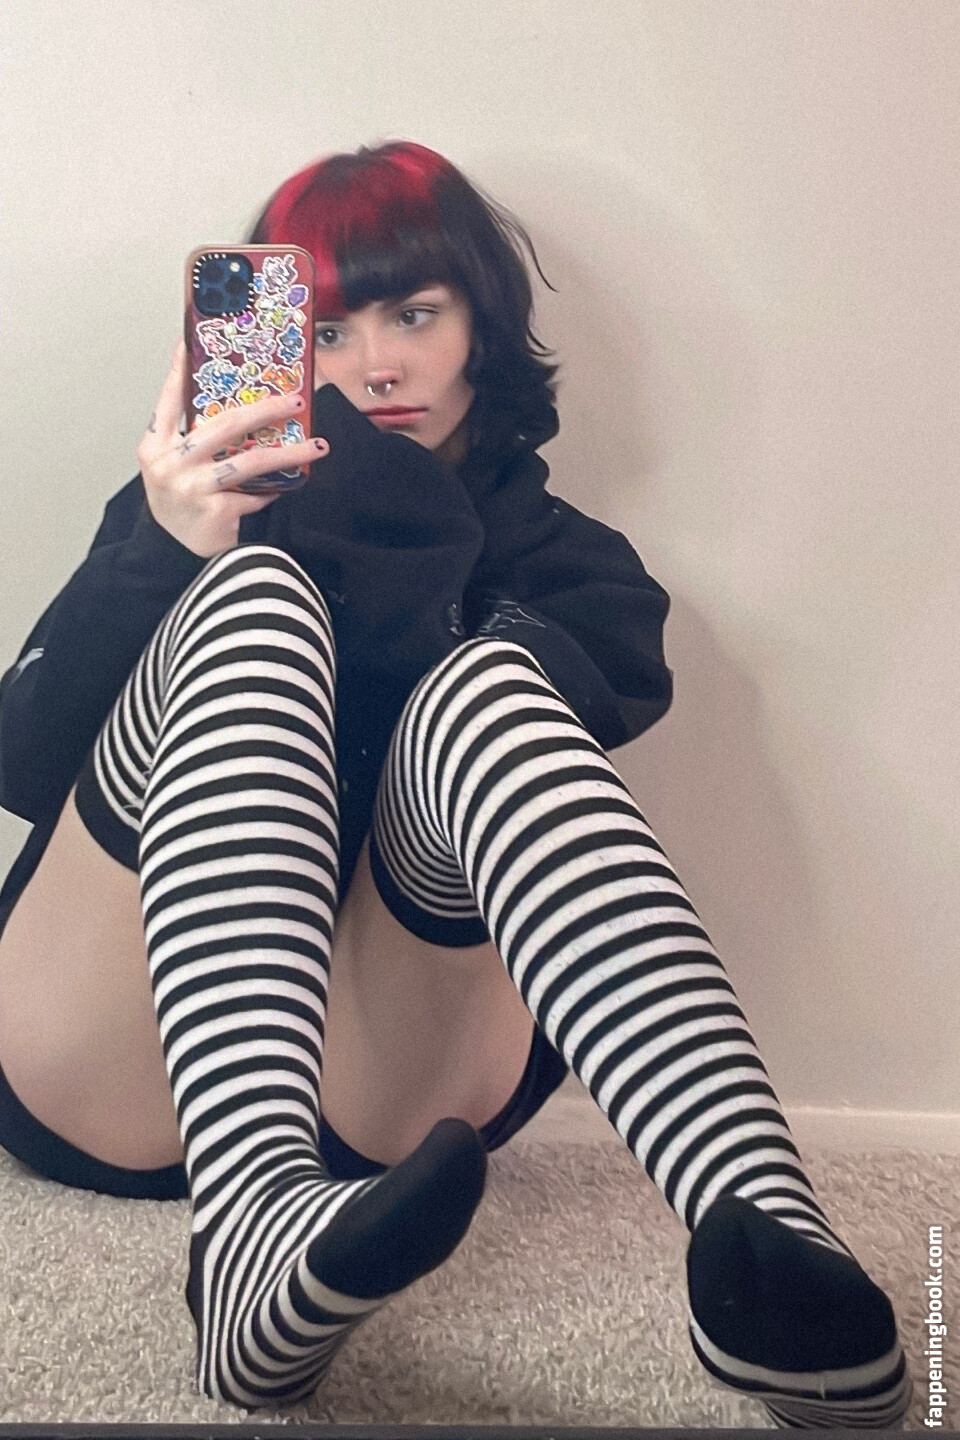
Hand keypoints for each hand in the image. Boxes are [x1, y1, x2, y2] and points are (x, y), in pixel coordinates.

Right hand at [137, 339, 330, 557]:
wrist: (170, 553)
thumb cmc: (178, 504)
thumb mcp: (172, 468)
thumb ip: (193, 440)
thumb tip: (242, 409)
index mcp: (155, 447)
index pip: (167, 400)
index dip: (178, 370)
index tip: (189, 343)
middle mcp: (170, 464)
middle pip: (224, 425)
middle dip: (265, 409)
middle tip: (294, 401)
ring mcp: (192, 488)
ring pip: (250, 461)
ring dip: (289, 452)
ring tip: (316, 445)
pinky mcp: (215, 511)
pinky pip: (256, 494)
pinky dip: (274, 490)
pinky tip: (290, 485)